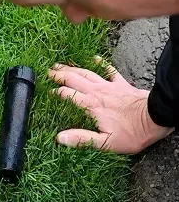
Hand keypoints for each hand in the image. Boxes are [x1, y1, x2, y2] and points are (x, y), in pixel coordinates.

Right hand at [48, 62, 173, 153]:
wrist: (154, 118)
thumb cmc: (131, 133)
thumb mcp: (105, 143)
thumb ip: (81, 139)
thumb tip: (60, 138)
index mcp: (91, 106)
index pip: (68, 95)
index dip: (56, 93)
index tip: (48, 92)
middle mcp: (98, 93)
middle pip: (74, 80)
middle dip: (60, 75)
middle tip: (49, 73)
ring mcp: (109, 86)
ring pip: (87, 73)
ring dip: (73, 68)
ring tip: (61, 65)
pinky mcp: (121, 84)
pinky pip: (109, 70)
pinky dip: (100, 63)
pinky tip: (94, 58)